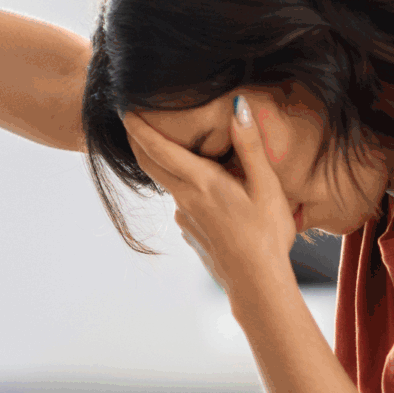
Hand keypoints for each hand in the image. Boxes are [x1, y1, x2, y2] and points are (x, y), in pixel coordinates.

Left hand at [123, 93, 298, 295]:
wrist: (257, 285)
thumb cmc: (266, 236)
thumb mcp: (266, 186)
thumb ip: (250, 145)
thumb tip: (238, 107)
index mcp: (201, 183)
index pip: (159, 149)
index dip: (140, 128)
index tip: (127, 110)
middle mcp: (185, 200)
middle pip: (151, 165)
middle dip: (138, 141)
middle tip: (133, 121)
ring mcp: (184, 219)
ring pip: (170, 184)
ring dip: (168, 166)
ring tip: (184, 152)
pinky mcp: (190, 233)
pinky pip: (184, 204)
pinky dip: (189, 190)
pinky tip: (211, 194)